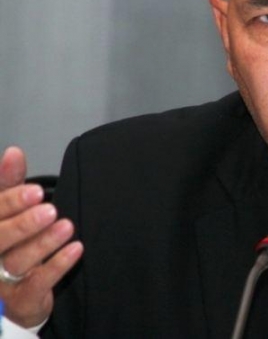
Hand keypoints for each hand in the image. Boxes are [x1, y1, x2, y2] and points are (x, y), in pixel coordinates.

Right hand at [0, 146, 82, 326]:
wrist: (15, 294)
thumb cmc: (10, 244)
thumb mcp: (7, 211)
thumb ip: (8, 183)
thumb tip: (14, 152)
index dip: (10, 202)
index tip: (36, 190)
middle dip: (22, 223)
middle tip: (49, 208)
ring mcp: (0, 280)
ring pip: (17, 260)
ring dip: (44, 242)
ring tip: (66, 226)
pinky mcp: (20, 299)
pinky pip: (38, 283)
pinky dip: (57, 265)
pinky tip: (76, 249)